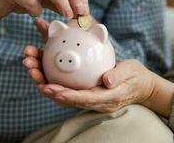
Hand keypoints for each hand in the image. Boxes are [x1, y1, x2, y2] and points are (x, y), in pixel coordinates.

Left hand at [23, 49, 155, 112]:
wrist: (140, 86)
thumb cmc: (136, 77)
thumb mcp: (131, 72)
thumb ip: (119, 76)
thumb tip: (107, 80)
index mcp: (107, 98)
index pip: (84, 98)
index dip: (66, 95)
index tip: (49, 88)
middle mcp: (96, 102)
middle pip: (69, 99)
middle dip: (50, 89)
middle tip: (34, 74)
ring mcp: (91, 99)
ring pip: (66, 96)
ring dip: (48, 85)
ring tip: (33, 70)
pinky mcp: (87, 94)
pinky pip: (69, 91)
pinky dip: (55, 83)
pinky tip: (44, 71)